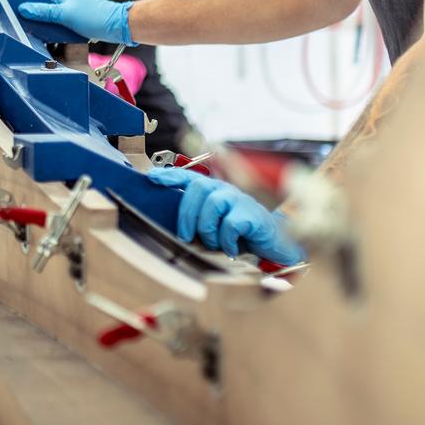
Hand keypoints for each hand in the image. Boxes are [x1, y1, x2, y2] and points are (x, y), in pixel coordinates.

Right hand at [9, 0, 132, 45]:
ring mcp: (74, 12)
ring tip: (30, 22)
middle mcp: (68, 2)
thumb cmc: (96, 16)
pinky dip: (52, 26)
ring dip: (41, 15)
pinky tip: (51, 34)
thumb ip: (45, 12)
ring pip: (52, 12)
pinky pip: (60, 22)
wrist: (120, 25)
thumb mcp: (65, 14)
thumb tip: (25, 8)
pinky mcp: (80, 23)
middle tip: (17, 7)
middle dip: (31, 1)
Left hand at [146, 166, 304, 266]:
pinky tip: (232, 248)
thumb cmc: (239, 235)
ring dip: (208, 230)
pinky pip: (230, 225)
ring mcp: (239, 200)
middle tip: (186, 237)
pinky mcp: (251, 214)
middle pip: (197, 191)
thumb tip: (176, 229)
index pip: (188, 177)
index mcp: (213, 191)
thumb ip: (198, 221)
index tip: (151, 178)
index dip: (170, 176)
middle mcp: (224, 190)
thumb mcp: (214, 226)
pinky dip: (227, 241)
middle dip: (187, 216)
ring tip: (214, 244)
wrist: (272, 245)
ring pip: (212, 206)